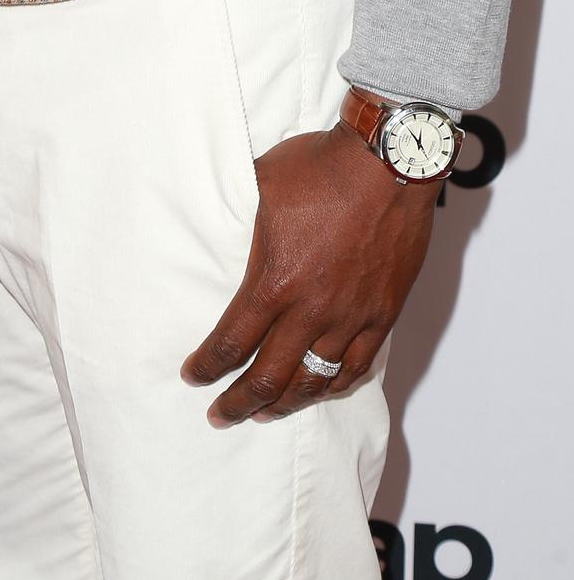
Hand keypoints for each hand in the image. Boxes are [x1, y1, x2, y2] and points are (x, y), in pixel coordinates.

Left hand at [181, 122, 437, 426]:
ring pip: (314, 381)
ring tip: (263, 414)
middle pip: (269, 378)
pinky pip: (357, 367)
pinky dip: (334, 386)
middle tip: (219, 416)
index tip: (192, 376)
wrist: (387, 162)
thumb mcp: (259, 186)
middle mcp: (311, 310)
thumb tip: (216, 225)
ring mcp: (351, 316)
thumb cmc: (319, 167)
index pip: (231, 342)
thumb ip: (238, 220)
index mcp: (273, 281)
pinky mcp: (383, 314)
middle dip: (238, 403)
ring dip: (285, 404)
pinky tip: (319, 391)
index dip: (207, 367)